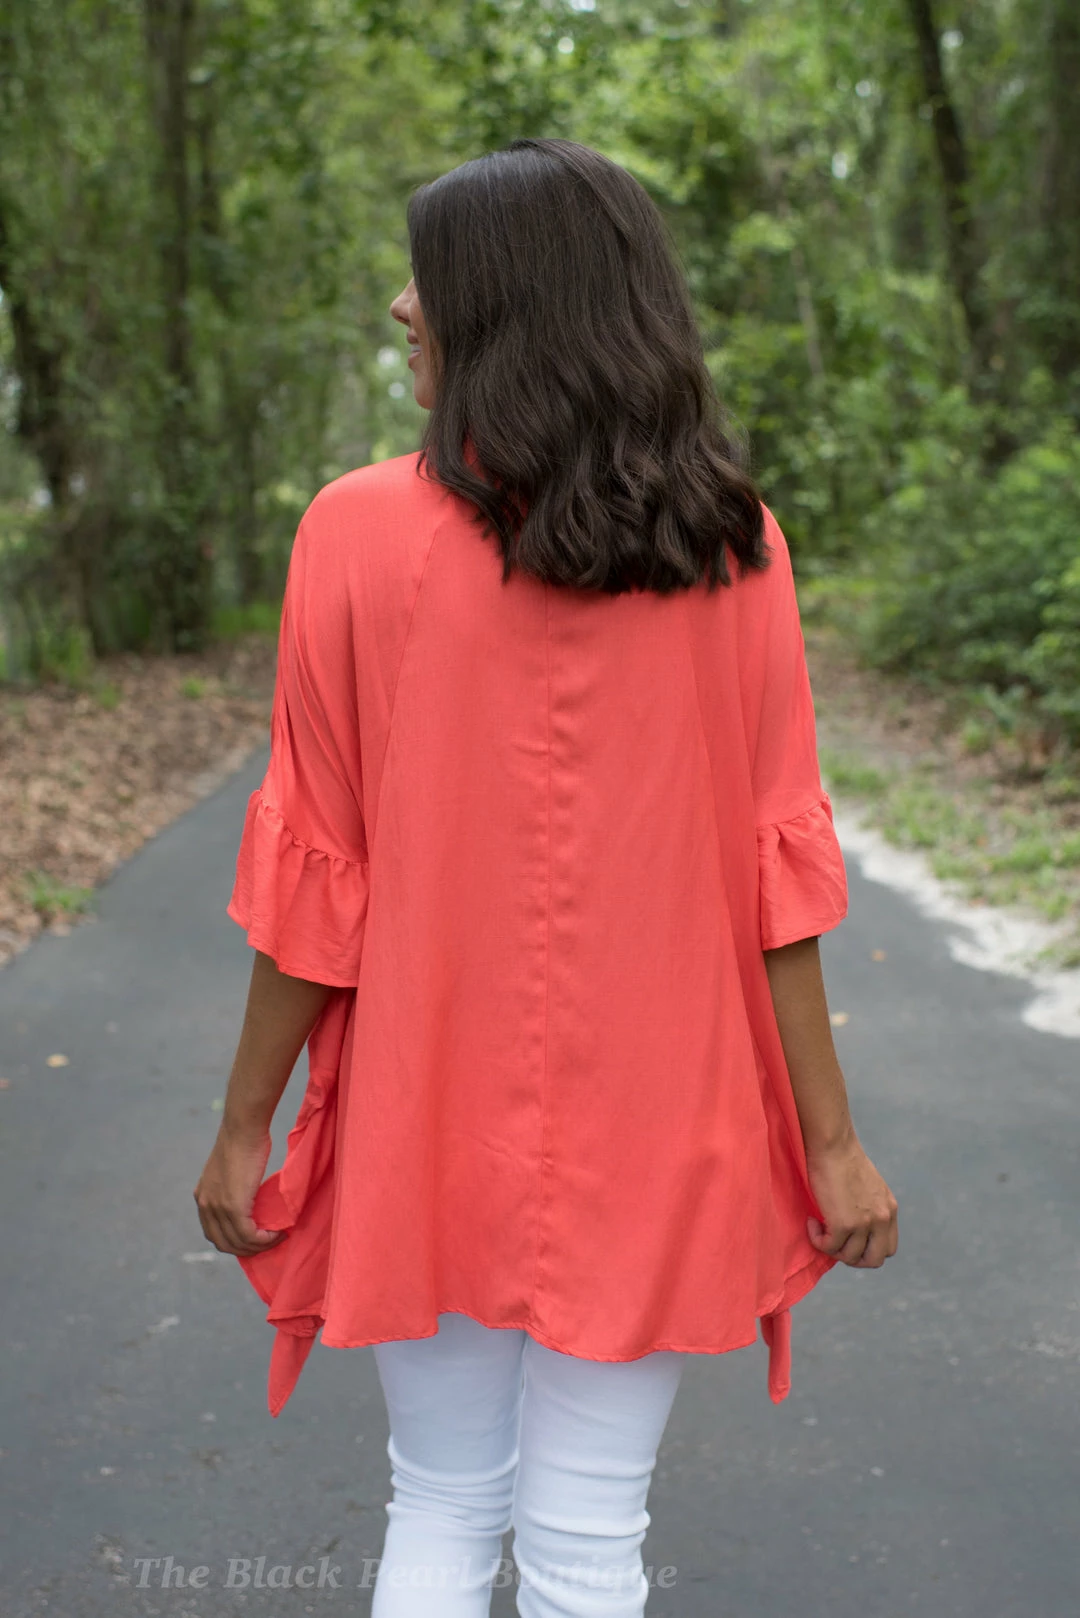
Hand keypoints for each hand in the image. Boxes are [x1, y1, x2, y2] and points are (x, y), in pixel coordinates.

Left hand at [194, 1120, 283, 1256]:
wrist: (243, 1128)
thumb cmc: (244, 1139)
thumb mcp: (232, 1168)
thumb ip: (234, 1187)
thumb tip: (251, 1198)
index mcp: (202, 1197)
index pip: (213, 1233)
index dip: (234, 1241)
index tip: (255, 1238)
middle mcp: (204, 1205)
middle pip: (223, 1244)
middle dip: (247, 1250)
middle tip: (269, 1243)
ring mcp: (217, 1208)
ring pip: (237, 1243)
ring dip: (259, 1247)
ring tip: (277, 1237)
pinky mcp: (233, 1208)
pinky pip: (249, 1236)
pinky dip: (265, 1240)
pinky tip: (278, 1233)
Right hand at [805, 1132, 897, 1268]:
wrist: (832, 1145)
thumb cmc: (842, 1157)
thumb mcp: (867, 1186)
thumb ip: (868, 1206)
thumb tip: (853, 1226)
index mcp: (889, 1209)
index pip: (889, 1247)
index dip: (868, 1249)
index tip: (849, 1239)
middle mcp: (882, 1219)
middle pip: (875, 1260)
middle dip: (853, 1258)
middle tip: (835, 1242)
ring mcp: (865, 1223)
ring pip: (849, 1257)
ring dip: (831, 1248)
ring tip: (819, 1226)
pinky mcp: (844, 1224)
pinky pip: (829, 1247)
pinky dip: (817, 1239)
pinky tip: (811, 1222)